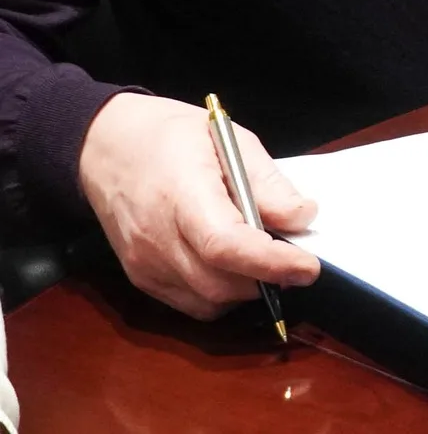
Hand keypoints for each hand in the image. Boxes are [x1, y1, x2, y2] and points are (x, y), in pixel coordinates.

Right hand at [78, 92, 320, 319]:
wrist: (105, 147)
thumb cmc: (171, 137)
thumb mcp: (229, 140)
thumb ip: (267, 183)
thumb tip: (302, 218)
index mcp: (181, 195)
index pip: (225, 245)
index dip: (271, 263)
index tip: (309, 267)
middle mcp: (157, 238)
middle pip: (220, 283)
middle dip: (267, 279)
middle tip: (295, 258)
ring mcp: (144, 264)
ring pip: (208, 301)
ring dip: (246, 290)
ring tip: (264, 258)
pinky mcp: (140, 278)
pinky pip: (190, 303)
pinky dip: (221, 295)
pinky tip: (233, 267)